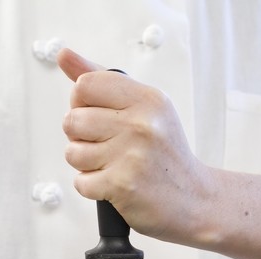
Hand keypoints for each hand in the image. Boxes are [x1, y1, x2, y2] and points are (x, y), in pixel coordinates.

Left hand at [56, 48, 208, 245]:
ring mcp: (132, 155)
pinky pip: (81, 182)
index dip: (81, 104)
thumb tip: (64, 55)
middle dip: (81, 137)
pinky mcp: (123, 185)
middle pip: (72, 120)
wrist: (196, 200)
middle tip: (108, 147)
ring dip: (86, 164)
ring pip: (72, 153)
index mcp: (147, 99)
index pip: (85, 85)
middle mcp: (141, 124)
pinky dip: (93, 188)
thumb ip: (102, 81)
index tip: (99, 117)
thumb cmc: (165, 155)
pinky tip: (115, 185)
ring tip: (113, 166)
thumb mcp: (144, 108)